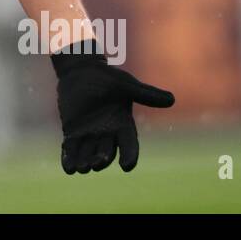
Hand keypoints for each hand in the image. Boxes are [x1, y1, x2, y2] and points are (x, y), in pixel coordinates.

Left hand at [51, 40, 174, 173]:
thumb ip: (146, 94)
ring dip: (85, 163)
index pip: (129, 144)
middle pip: (107, 152)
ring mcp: (89, 135)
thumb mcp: (126, 85)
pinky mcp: (72, 133)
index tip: (127, 166)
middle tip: (97, 164)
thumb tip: (172, 100)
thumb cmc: (106, 77)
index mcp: (123, 125)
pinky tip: (68, 168)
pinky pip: (71, 150)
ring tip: (82, 168)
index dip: (129, 156)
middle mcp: (107, 134)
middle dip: (102, 159)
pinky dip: (69, 159)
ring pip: (88, 154)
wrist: (81, 71)